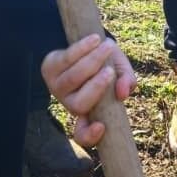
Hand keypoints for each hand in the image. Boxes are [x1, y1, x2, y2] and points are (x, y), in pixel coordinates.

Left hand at [41, 34, 135, 149]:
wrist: (85, 44)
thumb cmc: (106, 63)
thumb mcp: (121, 72)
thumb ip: (127, 81)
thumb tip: (123, 92)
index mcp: (88, 111)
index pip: (83, 134)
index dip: (89, 136)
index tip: (102, 127)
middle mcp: (69, 103)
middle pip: (78, 104)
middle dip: (96, 87)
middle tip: (110, 71)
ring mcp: (56, 86)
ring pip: (73, 78)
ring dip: (93, 60)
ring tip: (108, 46)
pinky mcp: (49, 67)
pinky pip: (66, 59)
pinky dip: (83, 48)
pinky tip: (95, 39)